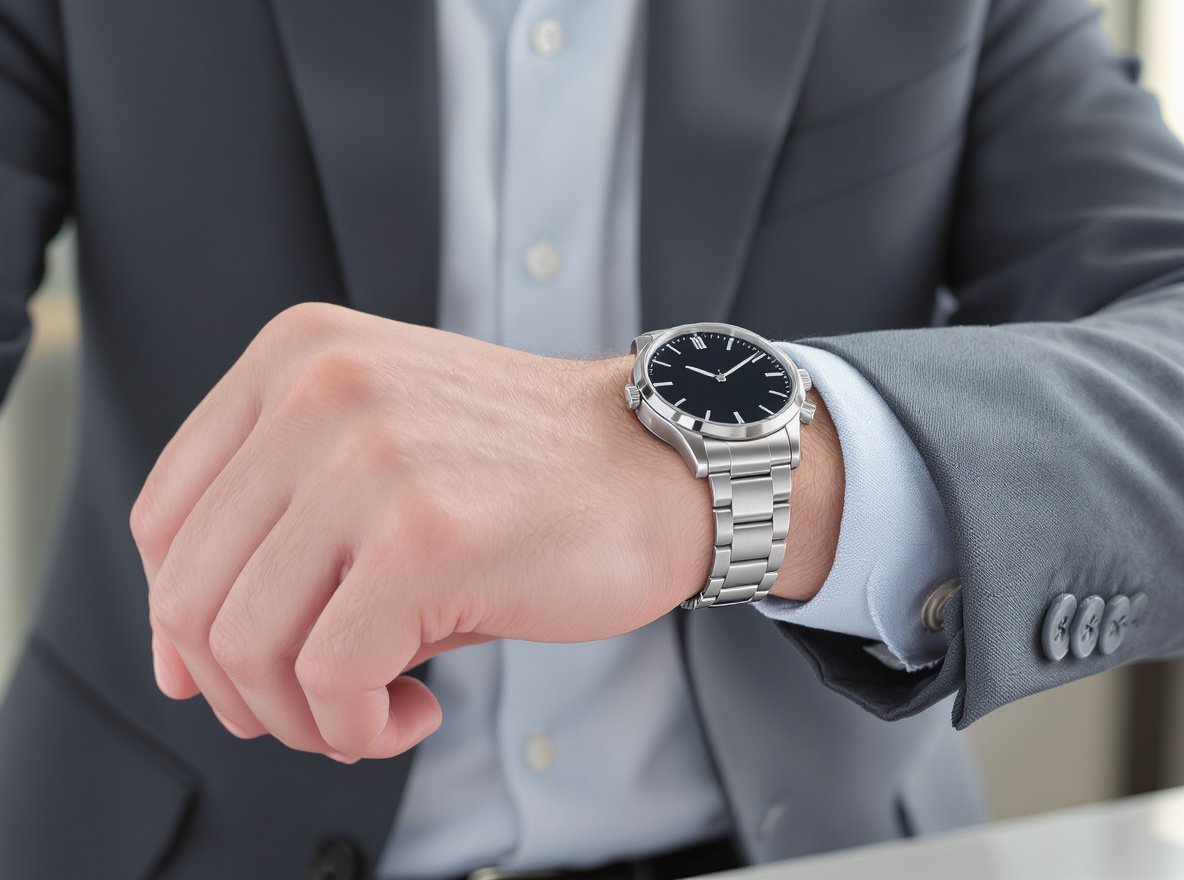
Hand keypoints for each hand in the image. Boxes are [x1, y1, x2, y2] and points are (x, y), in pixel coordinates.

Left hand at [131, 303, 842, 761]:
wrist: (660, 465)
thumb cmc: (525, 474)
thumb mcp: (379, 454)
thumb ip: (276, 530)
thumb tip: (182, 659)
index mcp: (294, 357)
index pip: (163, 517)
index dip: (180, 621)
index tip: (227, 672)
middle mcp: (319, 392)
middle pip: (190, 592)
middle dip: (242, 687)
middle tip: (314, 710)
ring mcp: (370, 461)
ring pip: (245, 646)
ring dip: (300, 717)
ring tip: (370, 711)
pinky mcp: (424, 537)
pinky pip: (330, 679)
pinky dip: (356, 728)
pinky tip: (413, 711)